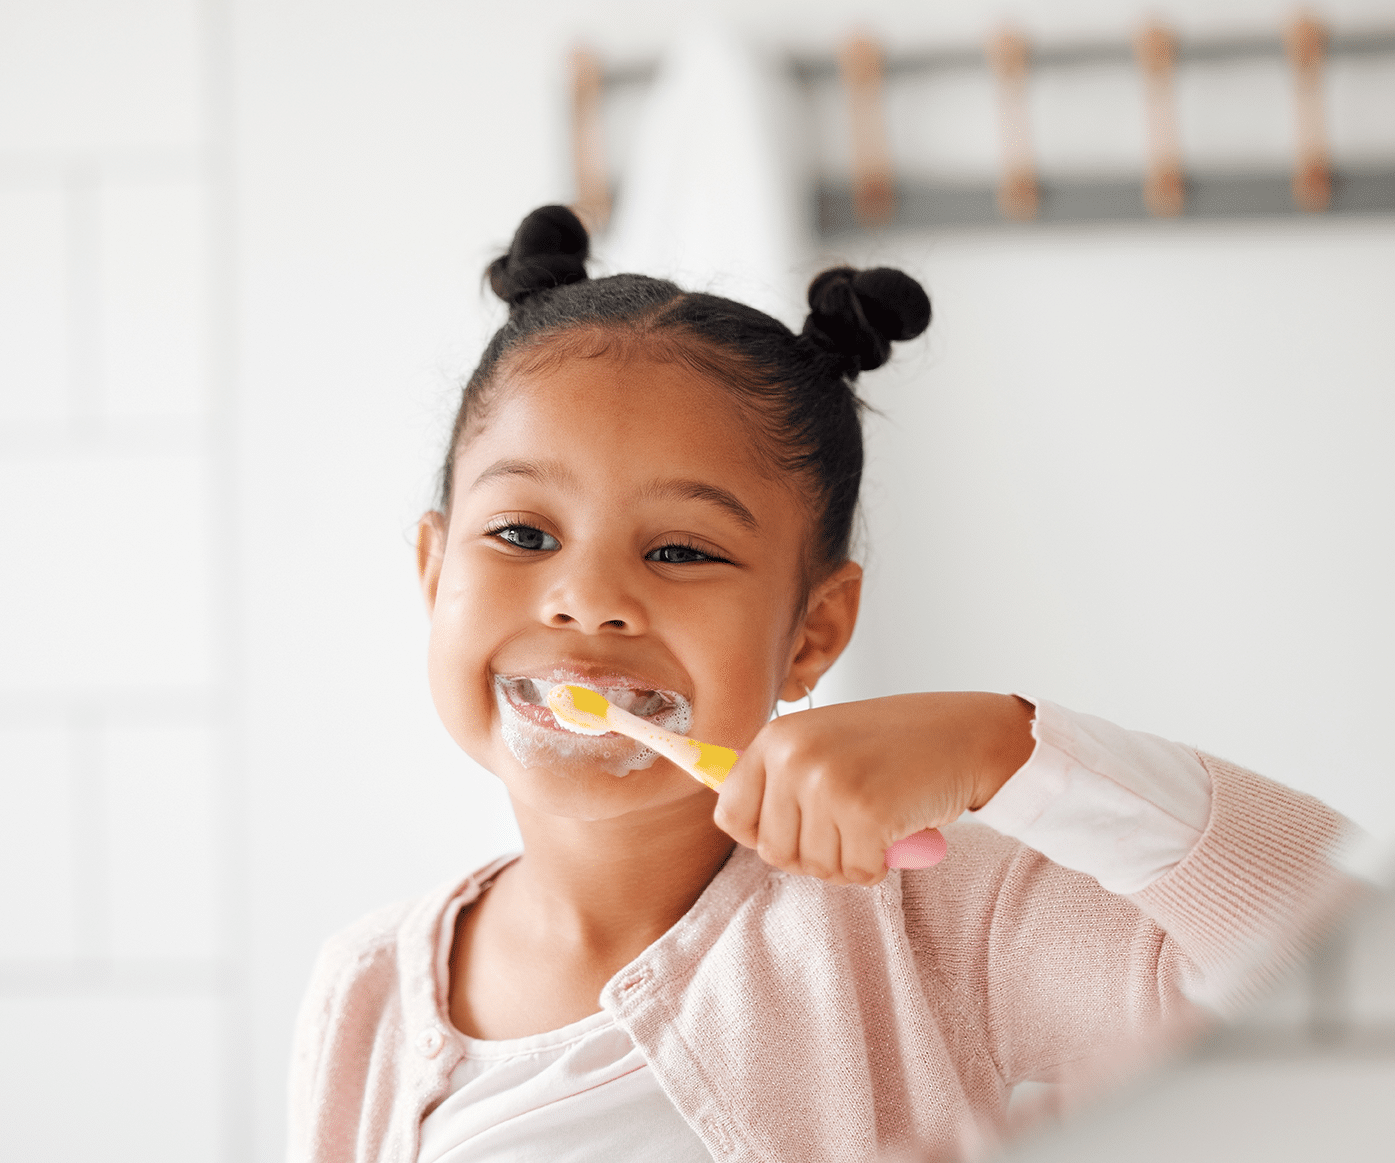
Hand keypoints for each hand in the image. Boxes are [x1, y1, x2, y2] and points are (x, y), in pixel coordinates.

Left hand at [713, 692, 1034, 885]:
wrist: (964, 734)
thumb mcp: (821, 745)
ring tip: (876, 819)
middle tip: (851, 823)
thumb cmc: (893, 747)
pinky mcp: (865, 813)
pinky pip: (857, 874)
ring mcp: (827, 783)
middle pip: (772, 852)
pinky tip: (896, 829)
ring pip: (815, 867)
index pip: (730, 816)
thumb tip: (726, 813)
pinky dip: (880, 865)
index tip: (799, 827)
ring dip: (850, 858)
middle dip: (813, 852)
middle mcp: (792, 757)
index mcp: (775, 738)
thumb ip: (779, 779)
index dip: (765, 834)